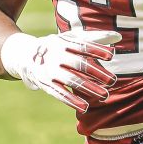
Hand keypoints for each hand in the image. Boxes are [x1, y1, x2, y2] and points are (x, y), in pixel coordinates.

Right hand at [0, 30, 120, 111]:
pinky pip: (59, 93)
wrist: (24, 54)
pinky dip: (72, 100)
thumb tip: (119, 36)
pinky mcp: (45, 84)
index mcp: (64, 43)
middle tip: (112, 81)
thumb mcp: (71, 38)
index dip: (96, 50)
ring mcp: (50, 70)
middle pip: (79, 64)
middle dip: (96, 73)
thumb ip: (94, 39)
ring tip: (105, 95)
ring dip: (88, 88)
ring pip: (71, 80)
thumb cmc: (57, 46)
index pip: (83, 46)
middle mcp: (57, 56)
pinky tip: (85, 107)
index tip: (111, 55)